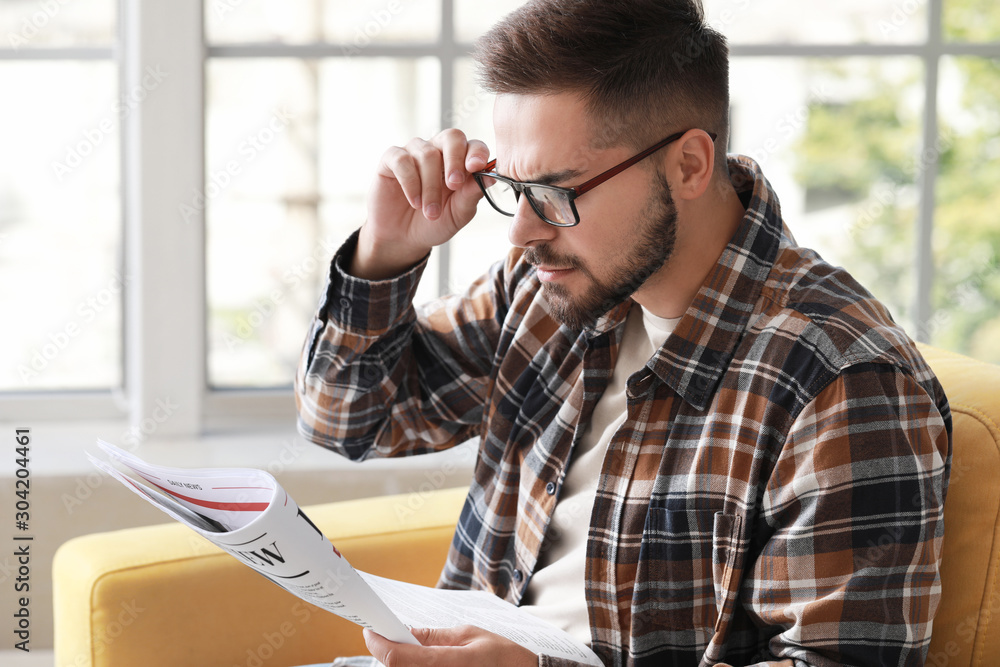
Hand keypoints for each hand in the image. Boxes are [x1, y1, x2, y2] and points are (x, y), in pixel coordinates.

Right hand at [352, 129, 489, 279]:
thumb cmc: (434, 223)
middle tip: (453, 185)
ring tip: (430, 212)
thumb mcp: (458, 214)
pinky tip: (414, 201)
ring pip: (426, 154)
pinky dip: (410, 182)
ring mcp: (414, 153)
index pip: (473, 146)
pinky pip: (402, 160)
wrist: (403, 238)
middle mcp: (438, 151)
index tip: (476, 167)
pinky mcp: (391, 160)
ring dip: (430, 186)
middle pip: (452, 137)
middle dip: (455, 160)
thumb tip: (490, 177)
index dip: (476, 153)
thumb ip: (472, 194)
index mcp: (460, 162)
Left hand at [363, 625, 537, 666]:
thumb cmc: (504, 657)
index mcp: (448, 664)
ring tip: (414, 651)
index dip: (378, 643)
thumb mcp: (470, 635)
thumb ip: (434, 636)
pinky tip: (426, 663)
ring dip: (404, 664)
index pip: (396, 658)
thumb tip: (406, 632)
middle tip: (393, 637)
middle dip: (391, 653)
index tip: (371, 630)